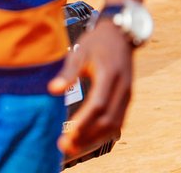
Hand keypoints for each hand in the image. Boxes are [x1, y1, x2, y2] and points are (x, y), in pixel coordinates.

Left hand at [48, 20, 132, 157]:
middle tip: (64, 146)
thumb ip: (68, 72)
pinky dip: (104, 133)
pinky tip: (88, 139)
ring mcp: (127, 93)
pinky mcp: (127, 97)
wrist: (121, 33)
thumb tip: (52, 90)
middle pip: (107, 119)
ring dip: (95, 138)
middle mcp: (122, 86)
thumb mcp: (80, 51)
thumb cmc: (97, 42)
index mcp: (110, 74)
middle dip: (87, 136)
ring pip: (114, 124)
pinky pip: (118, 121)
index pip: (98, 104)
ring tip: (73, 146)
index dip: (83, 122)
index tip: (67, 134)